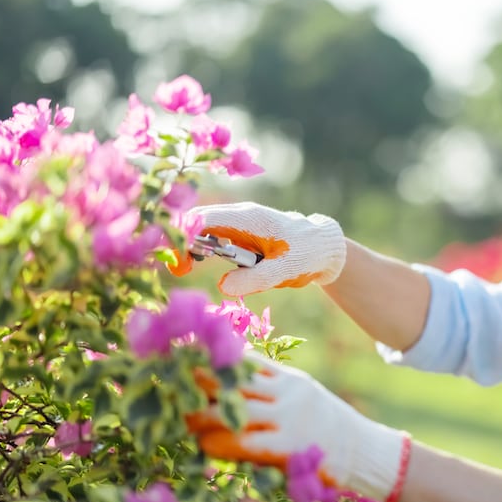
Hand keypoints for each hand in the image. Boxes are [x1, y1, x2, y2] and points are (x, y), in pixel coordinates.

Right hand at [171, 202, 346, 295]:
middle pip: (198, 221)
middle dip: (182, 242)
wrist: (324, 248)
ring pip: (204, 228)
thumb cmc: (306, 255)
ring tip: (186, 266)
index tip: (177, 260)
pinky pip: (214, 236)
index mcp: (248, 218)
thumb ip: (254, 278)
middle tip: (179, 269)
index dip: (183, 235)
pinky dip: (203, 247)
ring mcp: (239, 223)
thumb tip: (223, 286)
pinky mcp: (241, 233)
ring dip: (191, 245)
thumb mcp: (283, 270)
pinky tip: (200, 261)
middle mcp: (240, 215)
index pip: (203, 218)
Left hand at [188, 351, 410, 501]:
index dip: (210, 357)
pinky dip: (223, 442)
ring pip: (236, 409)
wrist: (365, 453)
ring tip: (178, 416)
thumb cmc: (327, 430)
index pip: (244, 360)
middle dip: (199, 381)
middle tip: (167, 382)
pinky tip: (205, 444)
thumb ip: (270, 391)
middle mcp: (288, 392)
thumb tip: (227, 389)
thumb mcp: (301, 399)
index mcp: (288, 379)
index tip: (179, 354)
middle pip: (234, 380)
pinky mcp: (291, 446)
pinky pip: (249, 441)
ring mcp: (290, 418)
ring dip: (203, 413)